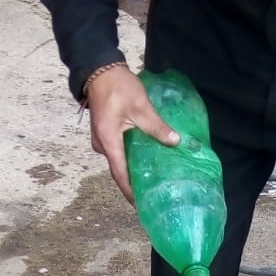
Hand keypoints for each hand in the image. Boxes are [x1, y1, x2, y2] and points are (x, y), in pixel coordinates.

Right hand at [85, 64, 179, 201]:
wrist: (99, 69)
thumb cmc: (118, 87)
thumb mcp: (141, 106)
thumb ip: (156, 126)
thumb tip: (175, 141)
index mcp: (109, 142)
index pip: (120, 174)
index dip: (130, 192)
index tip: (140, 206)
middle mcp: (102, 145)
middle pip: (118, 170)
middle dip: (133, 184)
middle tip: (149, 195)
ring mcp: (101, 139)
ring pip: (118, 160)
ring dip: (131, 170)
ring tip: (149, 179)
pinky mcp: (105, 132)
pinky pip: (117, 151)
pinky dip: (128, 158)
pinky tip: (142, 159)